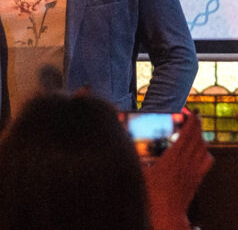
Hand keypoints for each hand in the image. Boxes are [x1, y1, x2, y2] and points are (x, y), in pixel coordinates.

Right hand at [143, 112, 213, 229]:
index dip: (190, 122)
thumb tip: (122, 140)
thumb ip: (132, 153)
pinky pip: (206, 161)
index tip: (190, 113)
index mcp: (173, 159)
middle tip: (194, 116)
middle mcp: (186, 164)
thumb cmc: (150, 195)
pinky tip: (199, 151)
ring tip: (194, 132)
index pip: (187, 135)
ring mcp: (193, 172)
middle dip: (197, 126)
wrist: (165, 215)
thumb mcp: (137, 171)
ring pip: (204, 149)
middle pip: (197, 139)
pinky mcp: (196, 179)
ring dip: (201, 138)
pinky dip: (205, 152)